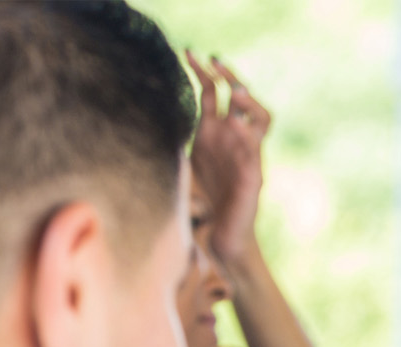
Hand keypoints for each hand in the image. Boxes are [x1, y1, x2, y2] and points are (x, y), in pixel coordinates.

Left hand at [185, 50, 268, 265]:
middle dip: (230, 77)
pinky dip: (246, 137)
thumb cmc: (201, 205)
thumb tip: (141, 117)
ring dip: (249, 103)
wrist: (220, 239)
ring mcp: (248, 158)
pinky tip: (233, 124)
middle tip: (216, 62)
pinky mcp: (254, 178)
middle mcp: (235, 141)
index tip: (189, 53)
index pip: (215, 93)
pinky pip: (255, 151)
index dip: (204, 72)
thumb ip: (171, 142)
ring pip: (259, 120)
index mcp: (215, 135)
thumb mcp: (180, 164)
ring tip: (236, 91)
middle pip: (241, 99)